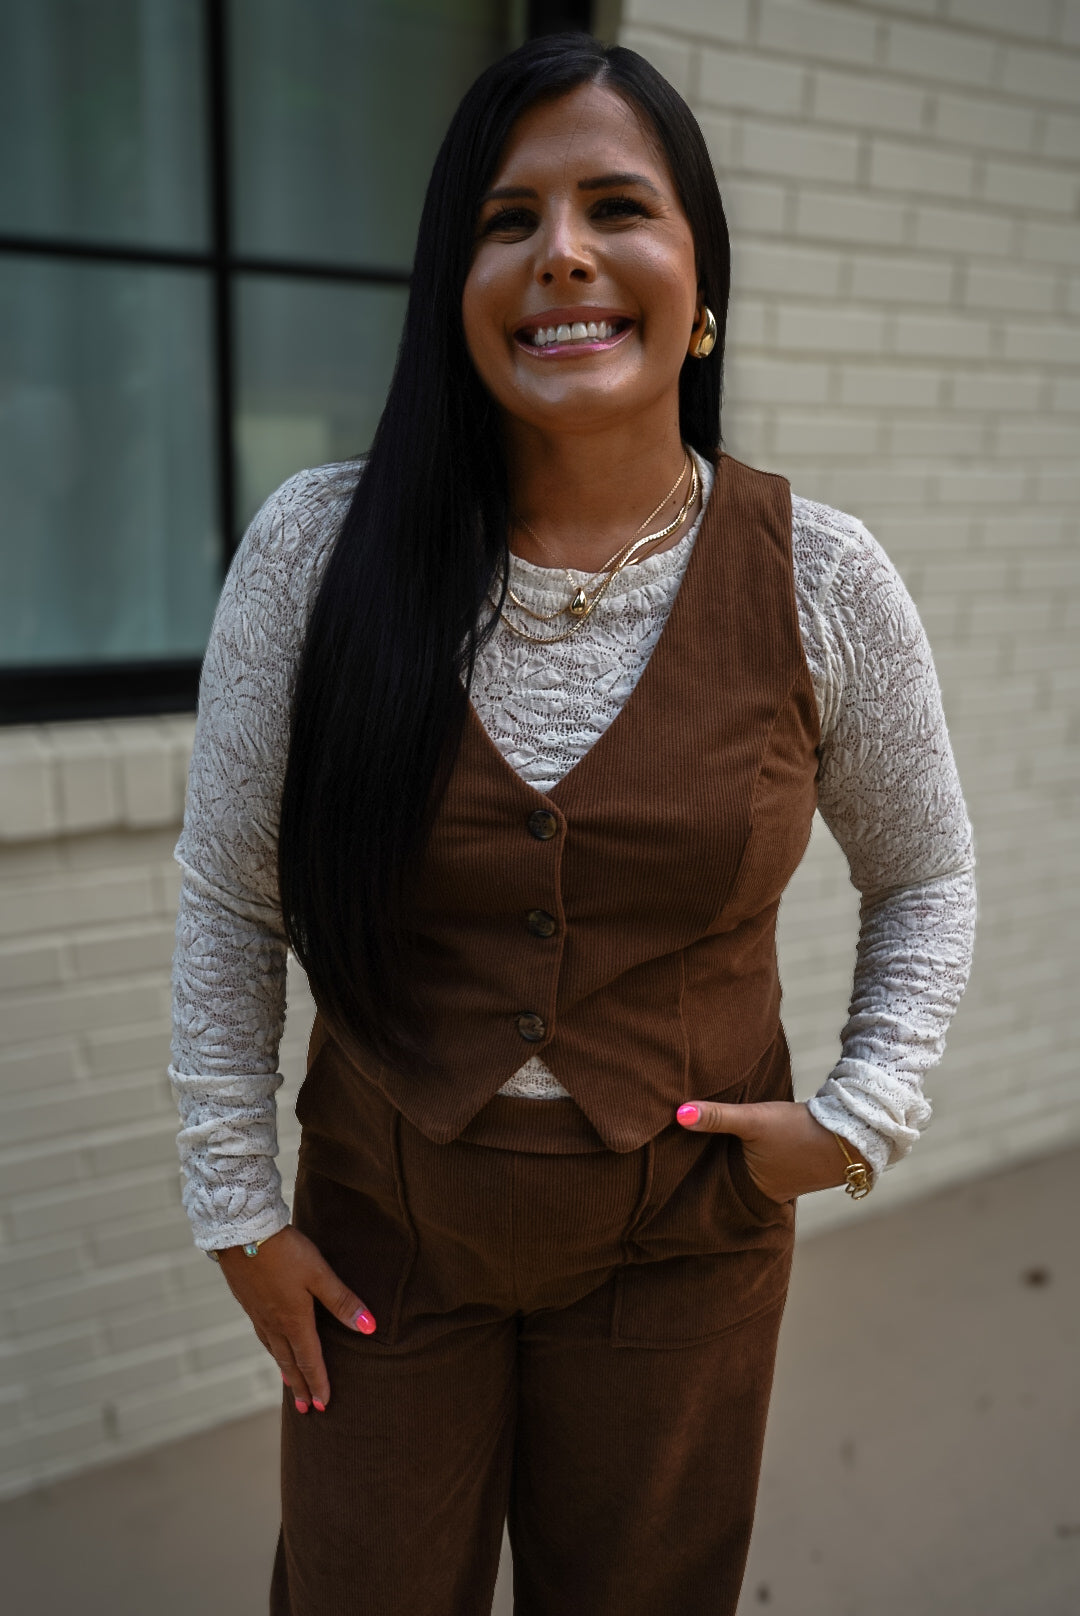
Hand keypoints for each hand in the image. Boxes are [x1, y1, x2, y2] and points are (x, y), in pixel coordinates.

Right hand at [215, 1225, 375, 1413]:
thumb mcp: (319, 1274)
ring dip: (284, 1370)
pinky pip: (262, 1335)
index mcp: (294, 1321)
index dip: (319, 1382)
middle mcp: (274, 1323)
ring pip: (273, 1350)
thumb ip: (342, 1301)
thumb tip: (369, 1327)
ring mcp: (258, 1313)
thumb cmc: (285, 1252)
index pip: (310, 1360)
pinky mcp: (247, 1301)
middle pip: (289, 1362)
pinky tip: (271, 1343)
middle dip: (300, 1386)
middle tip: (306, 1409)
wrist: (241, 1233)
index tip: (324, 1404)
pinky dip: (271, 1349)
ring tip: (289, 1383)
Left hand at [674, 1099, 868, 1203]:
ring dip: (733, 1163)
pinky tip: (746, 1145)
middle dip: (710, 1174)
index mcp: (753, 1190)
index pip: (713, 1190)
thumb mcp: (755, 1120)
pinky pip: (764, 1163)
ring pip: (747, 1172)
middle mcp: (768, 1192)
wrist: (854, 1132)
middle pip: (729, 1182)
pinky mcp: (797, 1163)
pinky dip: (752, 1156)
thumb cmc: (800, 1131)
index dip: (693, 1183)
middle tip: (677, 1165)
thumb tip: (677, 1114)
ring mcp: (785, 1180)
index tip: (668, 1177)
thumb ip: (717, 1117)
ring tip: (703, 1152)